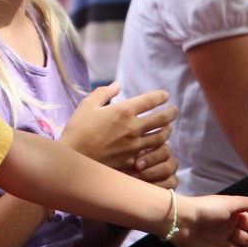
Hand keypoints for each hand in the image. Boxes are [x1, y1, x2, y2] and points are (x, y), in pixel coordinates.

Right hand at [60, 86, 178, 187]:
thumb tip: (117, 85)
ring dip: (166, 131)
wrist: (73, 160)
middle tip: (174, 110)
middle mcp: (133, 128)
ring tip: (167, 128)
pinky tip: (155, 146)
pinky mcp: (132, 161)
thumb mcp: (87, 105)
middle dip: (171, 113)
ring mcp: (135, 147)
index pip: (150, 100)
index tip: (165, 95)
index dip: (160, 96)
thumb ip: (104, 92)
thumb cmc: (77, 130)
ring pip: (161, 138)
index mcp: (123, 111)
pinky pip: (151, 153)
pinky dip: (156, 148)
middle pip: (162, 119)